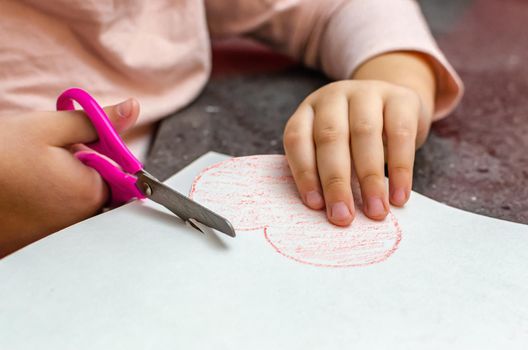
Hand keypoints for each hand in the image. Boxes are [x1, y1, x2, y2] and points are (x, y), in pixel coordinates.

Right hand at [0, 99, 139, 256]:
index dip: (100, 152)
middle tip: (44, 159)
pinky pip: (53, 217)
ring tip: (28, 174)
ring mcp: (56, 235)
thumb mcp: (48, 128)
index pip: (120, 172)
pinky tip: (22, 191)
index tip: (75, 145)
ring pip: (74, 202)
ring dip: (61, 184)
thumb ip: (97, 122)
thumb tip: (132, 109)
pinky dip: (43, 201)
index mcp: (90, 192)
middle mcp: (79, 221)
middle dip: (80, 168)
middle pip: (98, 188)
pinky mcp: (35, 242)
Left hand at [284, 79, 430, 224]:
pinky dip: (401, 169)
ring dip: (370, 178)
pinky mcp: (401, 98)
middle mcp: (333, 97)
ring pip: (364, 133)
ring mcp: (367, 92)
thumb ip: (327, 172)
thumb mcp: (334, 149)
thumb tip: (333, 211)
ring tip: (375, 211)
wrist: (396, 105)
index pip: (297, 139)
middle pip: (330, 137)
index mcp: (308, 111)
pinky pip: (400, 134)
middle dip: (336, 181)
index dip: (304, 173)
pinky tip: (399, 196)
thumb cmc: (355, 138)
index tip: (315, 205)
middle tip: (343, 216)